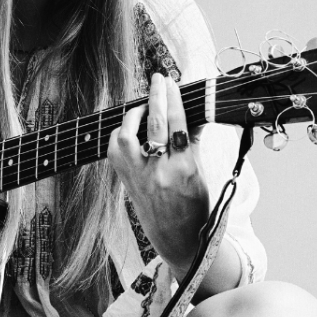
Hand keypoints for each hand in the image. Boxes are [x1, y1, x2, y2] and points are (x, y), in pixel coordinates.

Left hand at [107, 73, 209, 269]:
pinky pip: (116, 148)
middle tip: (158, 79)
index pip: (177, 124)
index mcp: (183, 169)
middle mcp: (157, 171)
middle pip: (154, 124)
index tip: (172, 83)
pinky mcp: (125, 180)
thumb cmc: (194, 206)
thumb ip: (192, 142)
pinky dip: (123, 133)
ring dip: (134, 114)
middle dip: (155, 97)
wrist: (176, 237)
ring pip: (127, 135)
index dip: (173, 99)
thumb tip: (193, 113)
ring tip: (144, 105)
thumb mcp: (200, 173)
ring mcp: (137, 176)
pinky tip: (132, 127)